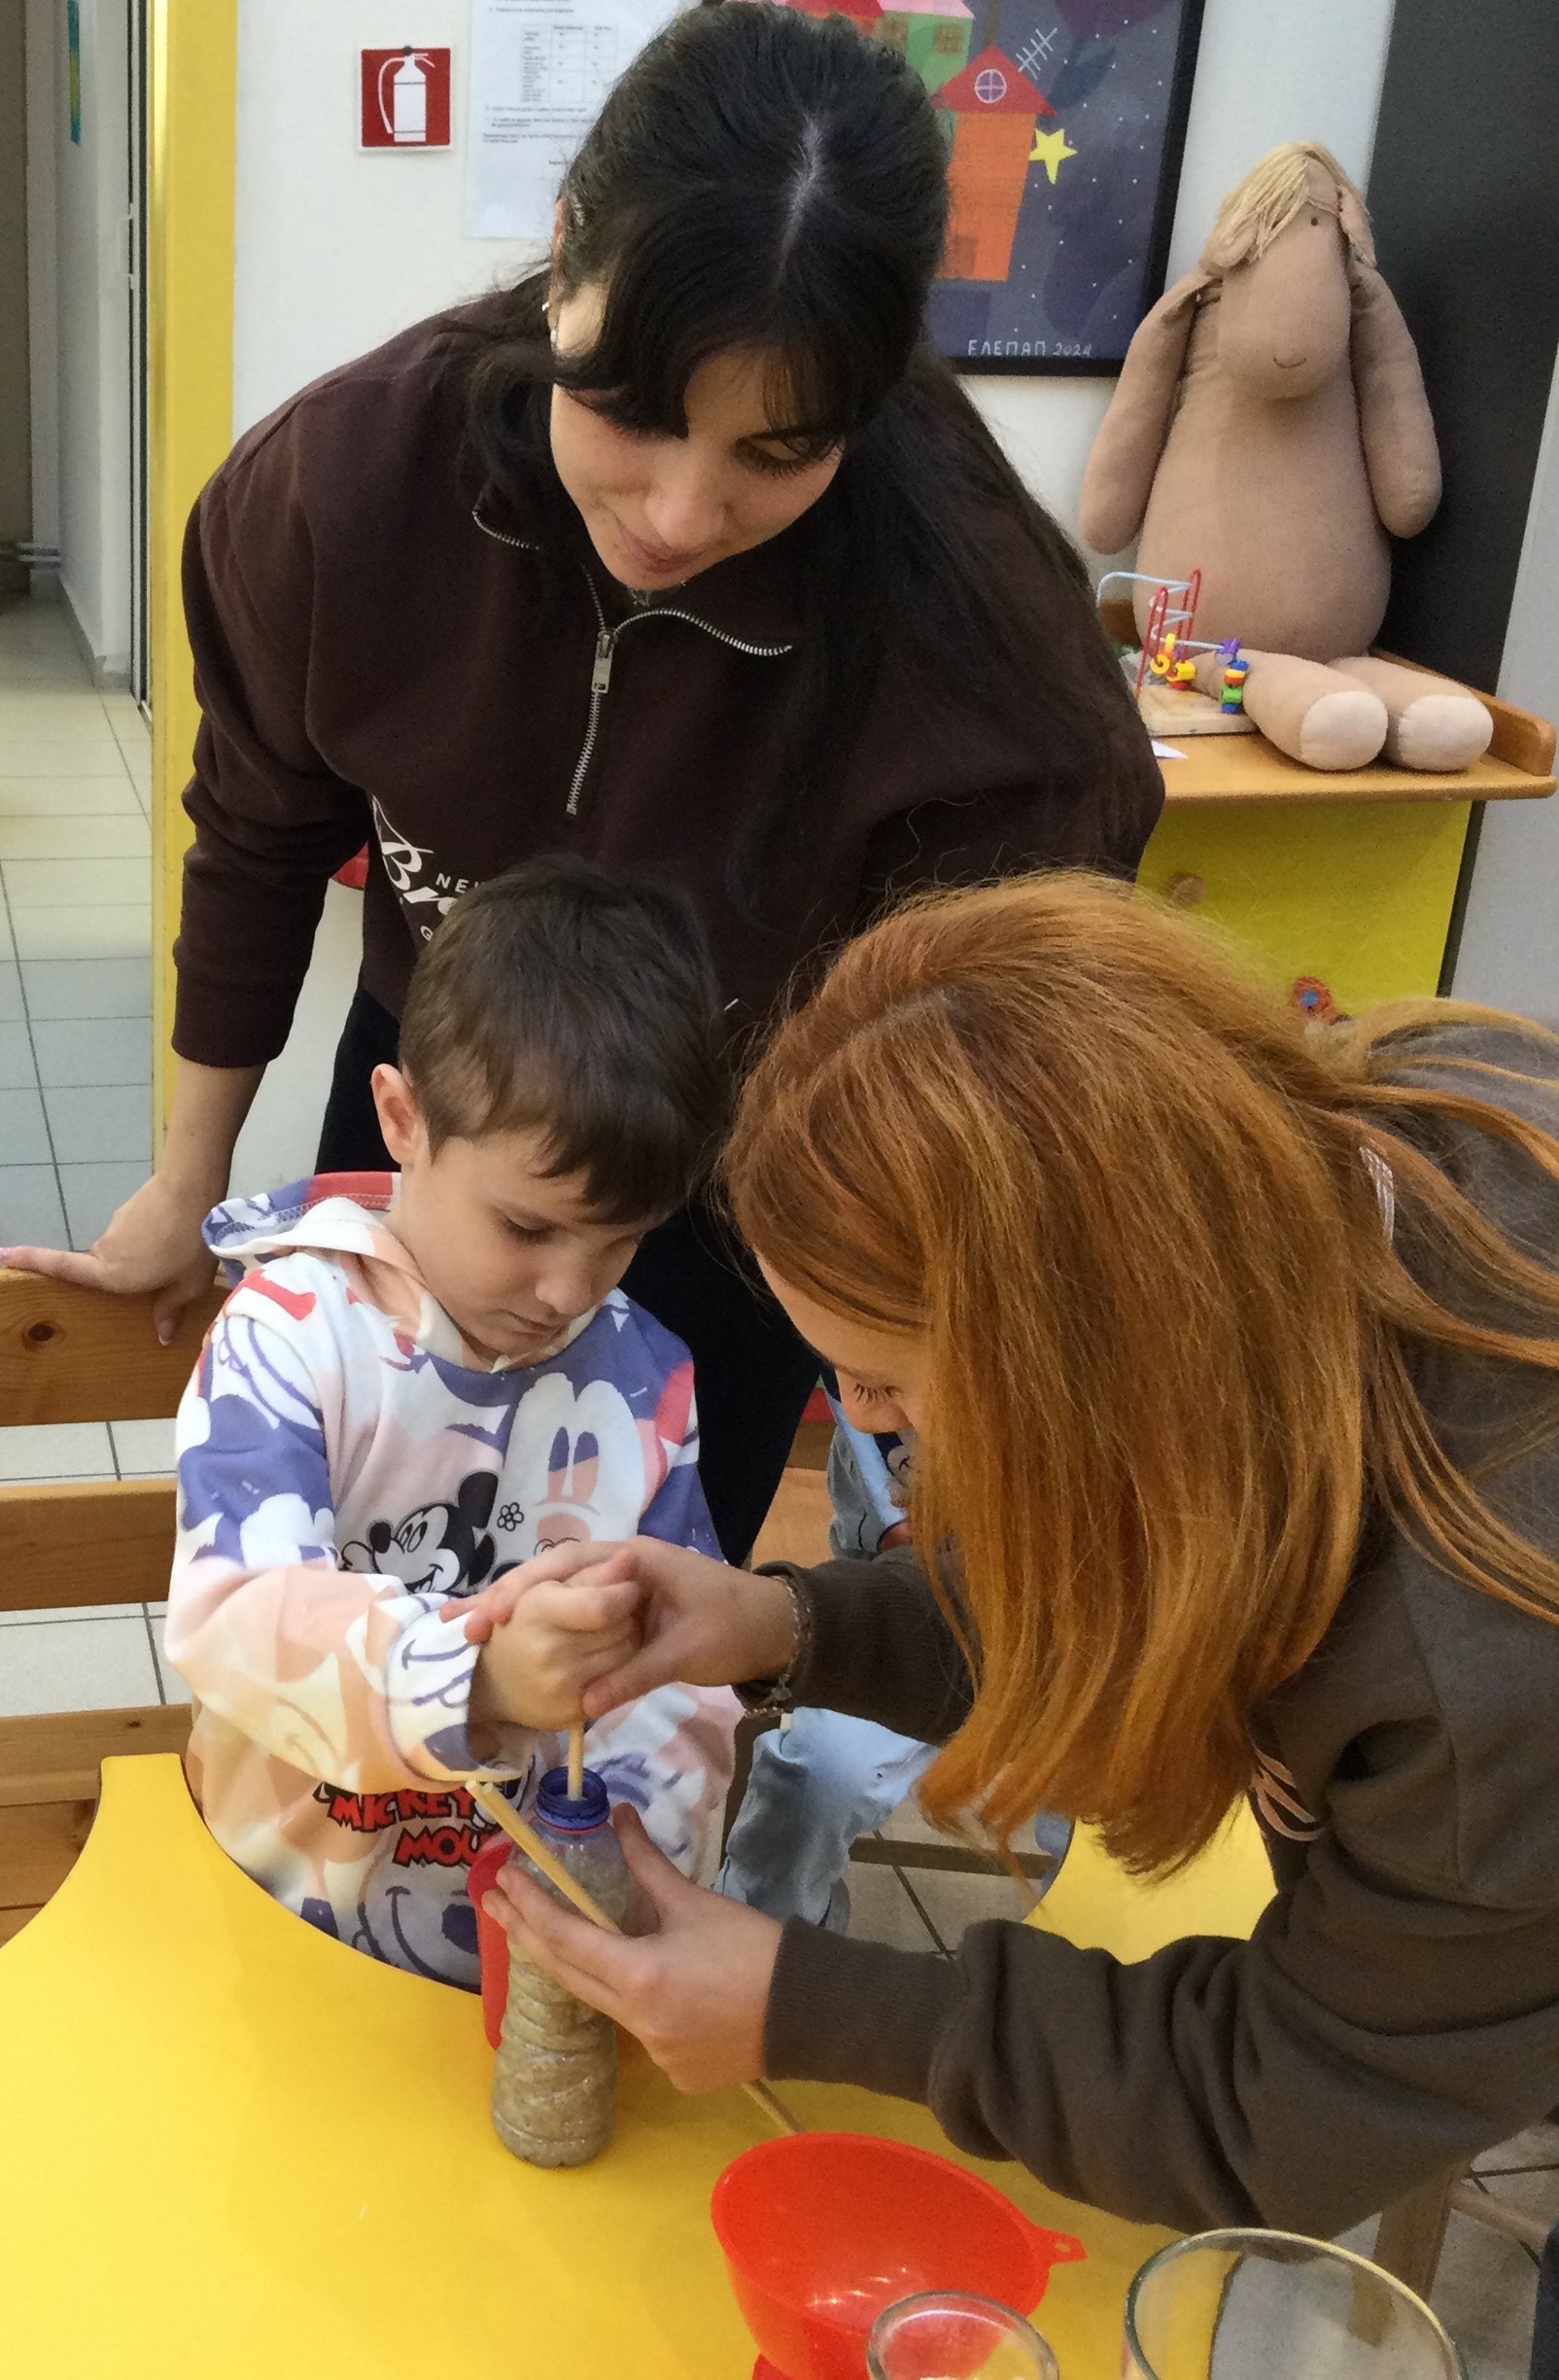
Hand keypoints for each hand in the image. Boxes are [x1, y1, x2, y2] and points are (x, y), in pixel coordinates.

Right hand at [2, 1170, 219, 1344]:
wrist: (194, 1189)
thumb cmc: (190, 1243)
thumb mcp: (189, 1284)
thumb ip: (171, 1308)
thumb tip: (161, 1335)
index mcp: (114, 1274)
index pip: (65, 1269)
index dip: (34, 1263)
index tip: (5, 1255)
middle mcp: (105, 1251)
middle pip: (102, 1266)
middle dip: (125, 1271)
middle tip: (164, 1272)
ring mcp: (114, 1227)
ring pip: (120, 1248)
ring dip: (142, 1252)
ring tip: (178, 1250)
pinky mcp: (127, 1209)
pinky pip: (133, 1231)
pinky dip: (150, 1234)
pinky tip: (176, 1232)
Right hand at [455, 1536, 796, 1716]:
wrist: (775, 1627)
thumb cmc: (734, 1628)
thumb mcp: (686, 1652)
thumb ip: (634, 1674)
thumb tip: (583, 1705)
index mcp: (634, 1559)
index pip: (564, 1565)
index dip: (523, 1589)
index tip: (491, 1617)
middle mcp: (618, 1564)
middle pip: (550, 1574)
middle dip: (506, 1597)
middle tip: (466, 1628)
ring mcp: (617, 1586)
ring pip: (557, 1592)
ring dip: (518, 1609)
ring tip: (471, 1633)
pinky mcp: (620, 1610)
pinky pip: (573, 1612)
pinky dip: (542, 1623)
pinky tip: (513, 1641)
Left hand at [485, 1803, 780, 2092]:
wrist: (811, 2012)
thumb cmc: (755, 1950)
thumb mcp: (695, 1902)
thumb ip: (646, 1864)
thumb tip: (617, 1816)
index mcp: (640, 1975)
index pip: (566, 1938)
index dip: (529, 1907)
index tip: (503, 1879)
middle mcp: (636, 2022)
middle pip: (566, 1975)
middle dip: (527, 1935)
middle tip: (496, 1903)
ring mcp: (654, 2055)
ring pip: (603, 2005)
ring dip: (583, 1969)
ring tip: (570, 1936)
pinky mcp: (676, 2075)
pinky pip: (640, 2033)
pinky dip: (635, 2004)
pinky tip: (655, 1988)